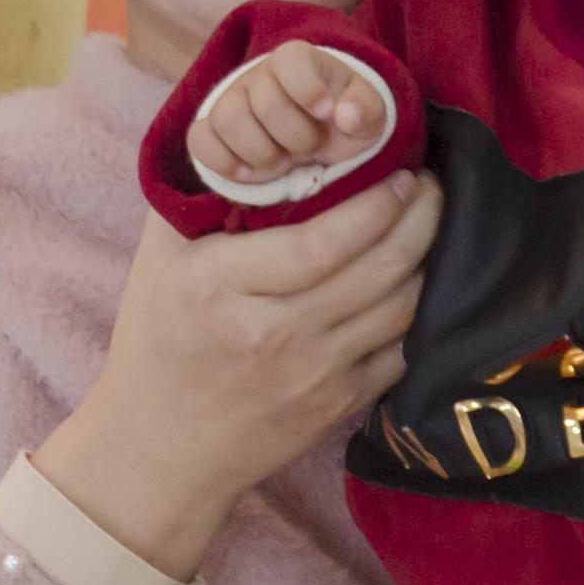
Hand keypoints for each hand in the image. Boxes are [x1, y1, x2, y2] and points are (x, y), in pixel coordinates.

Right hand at [32, 168, 439, 581]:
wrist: (161, 449)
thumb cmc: (157, 346)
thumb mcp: (153, 266)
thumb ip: (189, 201)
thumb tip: (232, 135)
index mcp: (220, 288)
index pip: (318, 244)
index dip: (373, 206)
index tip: (398, 173)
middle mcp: (274, 334)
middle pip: (375, 270)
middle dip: (420, 219)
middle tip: (430, 185)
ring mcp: (314, 375)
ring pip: (400, 308)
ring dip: (428, 260)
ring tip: (430, 223)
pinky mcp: (339, 406)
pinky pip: (401, 351)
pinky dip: (420, 312)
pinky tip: (419, 280)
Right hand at [189, 40, 384, 187]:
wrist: (314, 135)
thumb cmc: (341, 121)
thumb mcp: (369, 116)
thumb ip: (367, 110)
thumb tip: (347, 117)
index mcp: (297, 60)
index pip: (290, 59)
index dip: (308, 89)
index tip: (326, 112)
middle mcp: (257, 76)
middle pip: (263, 101)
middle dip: (294, 135)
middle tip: (309, 147)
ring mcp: (228, 101)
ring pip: (228, 119)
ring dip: (261, 151)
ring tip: (281, 162)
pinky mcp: (209, 130)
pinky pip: (200, 141)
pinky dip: (225, 162)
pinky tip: (251, 172)